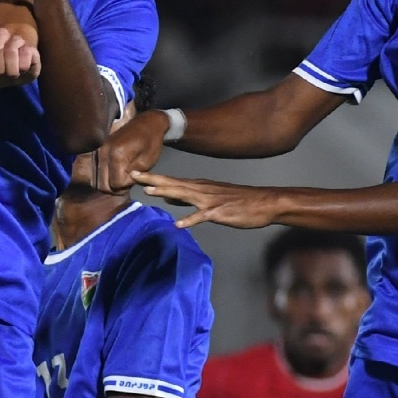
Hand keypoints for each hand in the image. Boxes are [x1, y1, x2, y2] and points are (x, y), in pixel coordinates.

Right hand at [77, 108, 167, 193]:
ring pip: (96, 181)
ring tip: (122, 178)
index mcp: (116, 154)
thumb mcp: (146, 162)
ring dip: (109, 184)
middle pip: (103, 185)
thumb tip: (121, 185)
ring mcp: (97, 151)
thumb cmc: (150, 141)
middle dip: (116, 189)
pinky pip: (95, 173)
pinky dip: (104, 178)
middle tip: (128, 183)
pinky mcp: (96, 151)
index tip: (135, 178)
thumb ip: (132, 177)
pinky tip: (115, 173)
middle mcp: (102, 152)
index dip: (127, 186)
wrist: (146, 123)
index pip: (116, 184)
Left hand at [133, 171, 288, 228]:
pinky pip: (202, 216)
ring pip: (184, 195)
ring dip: (167, 193)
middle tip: (133, 174)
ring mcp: (210, 201)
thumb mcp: (210, 196)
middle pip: (173, 184)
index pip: (171, 181)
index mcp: (199, 186)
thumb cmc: (237, 201)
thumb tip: (167, 198)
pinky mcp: (219, 212)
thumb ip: (188, 197)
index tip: (134, 173)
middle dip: (153, 179)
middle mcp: (202, 190)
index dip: (153, 177)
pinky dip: (190, 220)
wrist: (264, 202)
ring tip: (149, 191)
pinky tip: (179, 224)